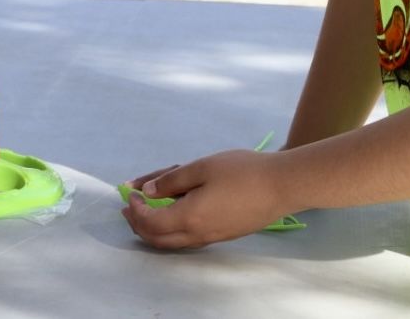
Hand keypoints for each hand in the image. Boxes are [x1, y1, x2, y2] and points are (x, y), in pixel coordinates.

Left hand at [121, 149, 287, 248]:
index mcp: (189, 218)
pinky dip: (172, 227)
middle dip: (138, 224)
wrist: (281, 186)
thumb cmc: (241, 171)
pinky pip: (188, 238)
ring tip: (146, 208)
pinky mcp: (223, 234)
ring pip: (173, 242)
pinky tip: (174, 209)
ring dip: (155, 228)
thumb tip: (148, 192)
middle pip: (158, 239)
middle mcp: (198, 234)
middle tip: (129, 206)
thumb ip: (171, 181)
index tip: (131, 191)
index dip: (136, 209)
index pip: (150, 223)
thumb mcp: (201, 168)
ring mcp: (212, 237)